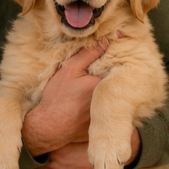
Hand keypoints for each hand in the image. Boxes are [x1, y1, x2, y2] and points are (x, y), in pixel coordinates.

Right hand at [22, 42, 108, 156]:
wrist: (49, 128)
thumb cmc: (57, 98)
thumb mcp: (69, 70)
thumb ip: (88, 54)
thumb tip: (105, 41)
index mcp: (103, 85)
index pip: (118, 69)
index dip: (115, 63)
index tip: (113, 59)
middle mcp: (110, 101)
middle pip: (119, 84)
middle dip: (114, 78)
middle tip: (103, 75)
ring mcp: (110, 115)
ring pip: (116, 98)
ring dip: (113, 93)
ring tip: (99, 90)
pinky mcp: (106, 125)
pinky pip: (112, 112)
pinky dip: (108, 106)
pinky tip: (96, 105)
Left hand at [34, 129, 140, 168]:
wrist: (114, 153)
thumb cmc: (94, 139)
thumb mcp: (74, 134)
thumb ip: (59, 135)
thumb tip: (43, 131)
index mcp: (59, 155)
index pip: (37, 155)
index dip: (33, 151)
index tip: (30, 146)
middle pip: (40, 168)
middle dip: (36, 162)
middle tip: (32, 155)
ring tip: (39, 164)